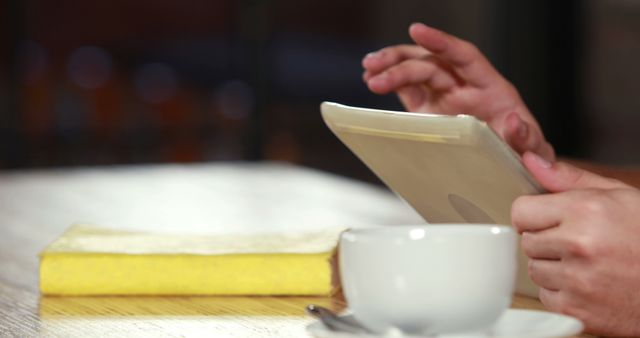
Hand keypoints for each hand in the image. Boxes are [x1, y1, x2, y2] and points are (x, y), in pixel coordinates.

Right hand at [362, 23, 554, 160]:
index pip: (464, 56)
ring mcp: (445, 99)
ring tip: (368, 71)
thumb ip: (526, 138)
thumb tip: (514, 122)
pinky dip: (390, 85)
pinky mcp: (430, 113)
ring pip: (415, 73)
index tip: (418, 31)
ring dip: (390, 68)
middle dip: (402, 62)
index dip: (441, 42)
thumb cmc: (525, 156)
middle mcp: (465, 88)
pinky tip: (373, 81)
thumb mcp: (533, 151)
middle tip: (376, 67)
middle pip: (430, 64)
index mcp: (491, 89)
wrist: (514, 171)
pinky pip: (408, 92)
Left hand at [512, 152, 639, 335]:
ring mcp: (577, 281)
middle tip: (578, 242)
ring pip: (534, 270)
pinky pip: (546, 296)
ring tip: (587, 262)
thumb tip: (531, 161)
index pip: (521, 211)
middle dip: (546, 240)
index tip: (546, 219)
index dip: (533, 215)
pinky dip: (562, 292)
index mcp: (585, 211)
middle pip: (527, 242)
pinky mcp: (576, 310)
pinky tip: (588, 283)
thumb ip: (568, 178)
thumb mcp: (618, 195)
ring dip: (553, 267)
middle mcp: (578, 245)